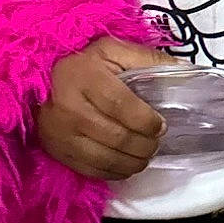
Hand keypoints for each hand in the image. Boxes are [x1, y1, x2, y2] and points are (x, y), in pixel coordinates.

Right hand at [35, 36, 169, 179]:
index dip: (145, 120)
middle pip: (116, 137)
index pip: (120, 106)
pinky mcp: (56, 152)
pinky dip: (115, 172)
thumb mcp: (113, 51)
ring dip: (134, 162)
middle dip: (145, 145)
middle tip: (156, 142)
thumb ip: (148, 59)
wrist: (38, 81)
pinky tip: (127, 164)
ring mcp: (60, 134)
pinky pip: (92, 170)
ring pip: (106, 158)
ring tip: (146, 154)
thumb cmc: (83, 65)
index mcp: (83, 77)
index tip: (161, 125)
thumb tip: (185, 72)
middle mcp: (68, 108)